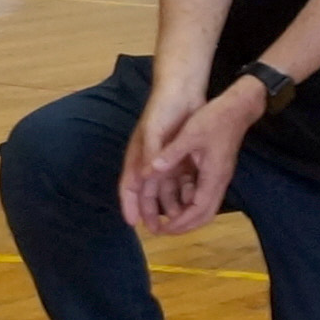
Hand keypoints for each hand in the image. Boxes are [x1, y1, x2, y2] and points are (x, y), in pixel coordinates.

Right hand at [116, 80, 203, 229]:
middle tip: (154, 230)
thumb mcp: (155, 132)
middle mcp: (149, 161)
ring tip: (175, 221)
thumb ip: (151, 155)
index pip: (129, 186)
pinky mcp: (179, 154)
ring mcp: (164, 158)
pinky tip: (191, 201)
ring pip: (164, 188)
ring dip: (168, 204)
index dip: (129, 205)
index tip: (131, 223)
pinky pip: (179, 178)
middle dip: (149, 211)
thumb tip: (146, 178)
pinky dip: (183, 190)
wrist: (182, 89)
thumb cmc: (163, 109)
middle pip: (146, 192)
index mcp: (138, 157)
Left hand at [123, 79, 257, 235]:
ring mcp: (220, 175)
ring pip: (206, 206)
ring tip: (167, 220)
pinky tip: (177, 201)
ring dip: (188, 216)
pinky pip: (205, 194)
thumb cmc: (216, 118)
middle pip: (205, 214)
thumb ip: (170, 154)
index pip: (199, 210)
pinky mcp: (218, 169)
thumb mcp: (190, 134)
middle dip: (184, 226)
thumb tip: (150, 171)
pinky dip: (192, 203)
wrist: (239, 106)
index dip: (181, 223)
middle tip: (162, 230)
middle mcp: (219, 180)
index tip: (163, 229)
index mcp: (214, 175)